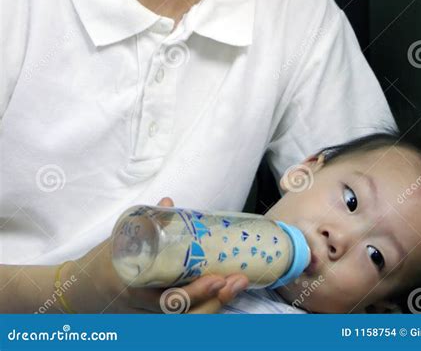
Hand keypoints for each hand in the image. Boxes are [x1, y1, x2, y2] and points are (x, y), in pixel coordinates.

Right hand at [64, 197, 248, 313]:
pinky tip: (222, 297)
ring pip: (186, 321)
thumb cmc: (101, 263)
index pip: (169, 299)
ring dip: (215, 306)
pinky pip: (182, 321)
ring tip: (236, 287)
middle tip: (237, 282)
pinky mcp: (154, 320)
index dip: (196, 292)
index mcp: (134, 288)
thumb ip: (145, 222)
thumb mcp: (119, 239)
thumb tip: (168, 201)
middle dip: (215, 300)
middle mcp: (143, 309)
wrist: (80, 293)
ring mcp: (148, 318)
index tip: (217, 279)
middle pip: (185, 315)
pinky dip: (204, 310)